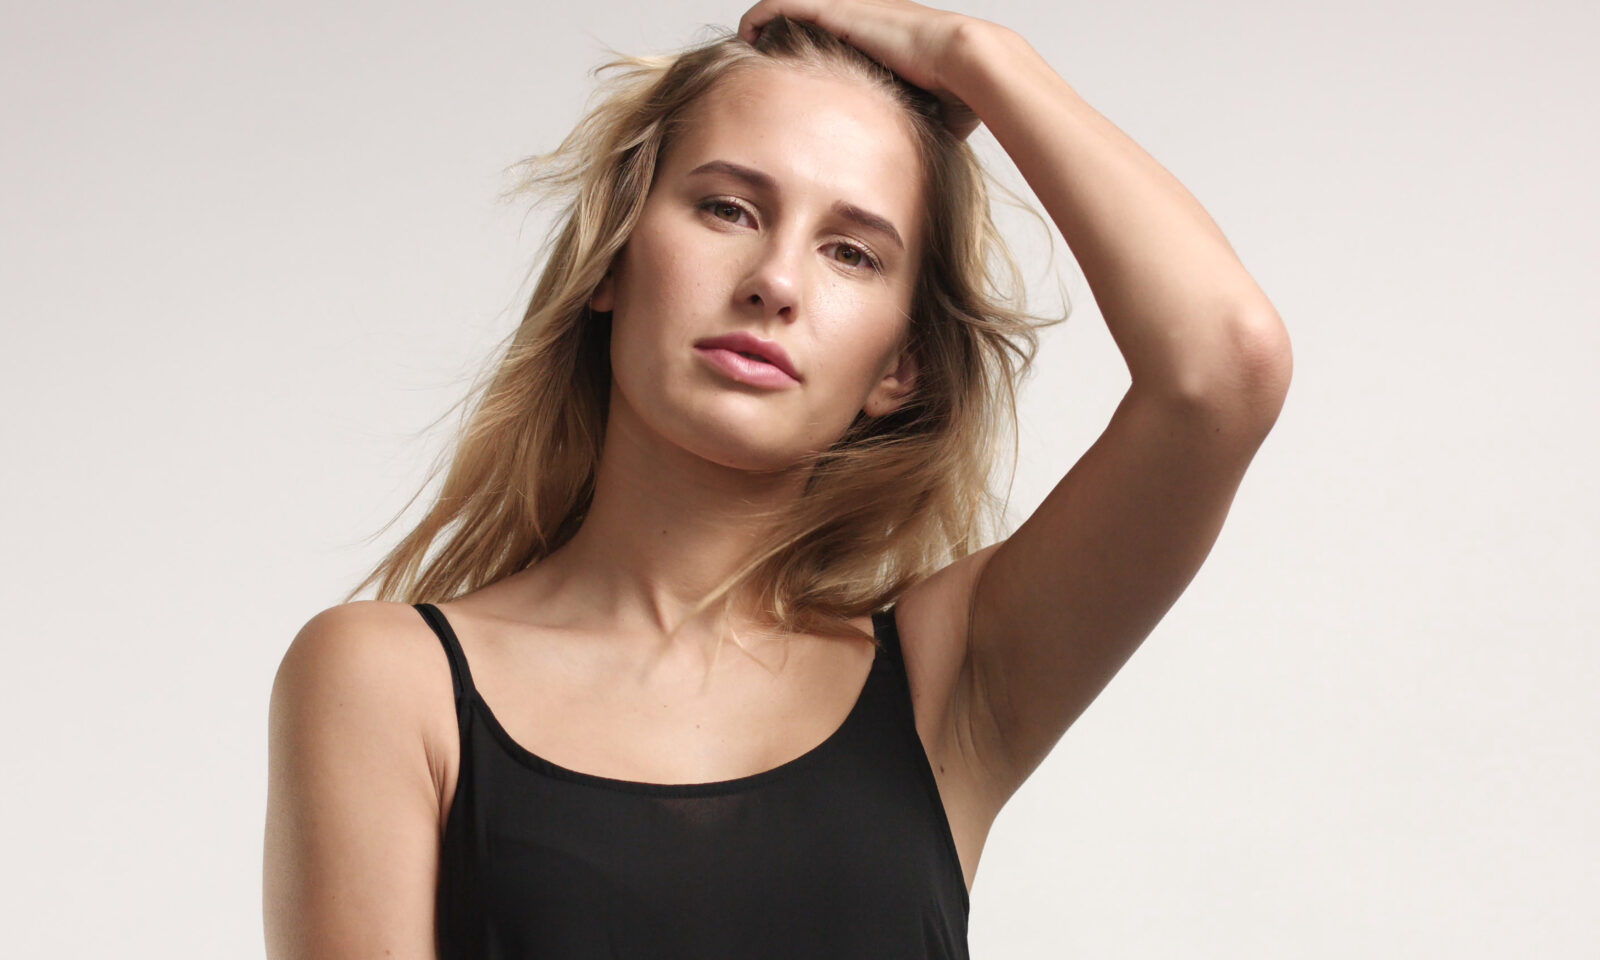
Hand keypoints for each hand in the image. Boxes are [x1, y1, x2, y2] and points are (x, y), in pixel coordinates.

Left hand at [736, 0, 986, 138]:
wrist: (965, 62)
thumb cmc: (961, 92)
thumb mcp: (934, 114)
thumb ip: (916, 129)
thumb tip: (915, 163)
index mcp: (884, 37)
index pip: (838, 35)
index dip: (812, 51)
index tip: (793, 76)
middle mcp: (863, 15)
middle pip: (809, 16)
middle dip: (783, 35)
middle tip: (762, 60)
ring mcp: (849, 8)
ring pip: (792, 5)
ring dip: (768, 22)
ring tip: (748, 46)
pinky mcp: (835, 8)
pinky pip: (782, 3)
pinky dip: (761, 15)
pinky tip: (746, 34)